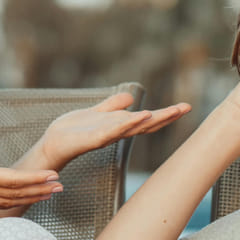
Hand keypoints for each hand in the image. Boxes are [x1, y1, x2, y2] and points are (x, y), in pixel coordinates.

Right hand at [0, 127, 62, 209]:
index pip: (12, 179)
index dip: (34, 178)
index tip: (52, 175)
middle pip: (17, 192)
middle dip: (41, 189)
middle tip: (61, 185)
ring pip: (11, 200)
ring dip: (32, 197)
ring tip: (50, 194)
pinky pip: (0, 203)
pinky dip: (16, 201)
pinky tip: (22, 199)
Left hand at [37, 92, 191, 168]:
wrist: (53, 143)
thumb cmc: (74, 130)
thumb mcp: (97, 112)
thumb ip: (113, 105)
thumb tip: (131, 97)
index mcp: (119, 125)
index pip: (146, 119)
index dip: (165, 114)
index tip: (184, 106)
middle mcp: (117, 131)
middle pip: (146, 124)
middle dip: (166, 116)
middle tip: (185, 108)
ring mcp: (107, 135)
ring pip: (133, 127)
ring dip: (150, 119)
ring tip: (167, 111)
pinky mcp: (94, 138)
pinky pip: (113, 130)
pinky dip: (127, 123)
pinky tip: (138, 116)